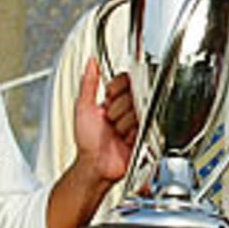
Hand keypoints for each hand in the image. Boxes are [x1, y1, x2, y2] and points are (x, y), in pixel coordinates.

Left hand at [72, 61, 136, 185]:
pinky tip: (126, 138)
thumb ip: (88, 83)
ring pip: (137, 110)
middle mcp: (127, 109)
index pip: (125, 80)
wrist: (95, 165)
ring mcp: (137, 121)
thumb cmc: (87, 141)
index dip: (116, 89)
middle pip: (132, 95)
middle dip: (117, 109)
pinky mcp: (145, 133)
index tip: (107, 98)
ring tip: (116, 132)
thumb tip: (91, 63)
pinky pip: (143, 124)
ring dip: (123, 123)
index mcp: (113, 99)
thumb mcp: (83, 107)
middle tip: (109, 120)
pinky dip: (132, 132)